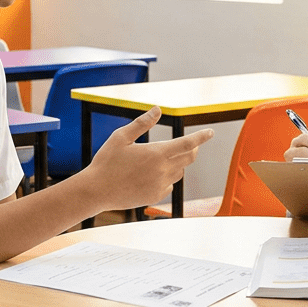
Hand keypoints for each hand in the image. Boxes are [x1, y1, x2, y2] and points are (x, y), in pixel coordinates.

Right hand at [83, 107, 213, 212]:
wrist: (96, 191)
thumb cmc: (106, 161)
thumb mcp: (121, 137)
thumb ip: (142, 123)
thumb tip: (157, 109)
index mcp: (156, 153)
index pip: (187, 143)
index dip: (201, 137)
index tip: (211, 132)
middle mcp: (162, 171)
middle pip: (189, 158)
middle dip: (192, 149)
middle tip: (189, 143)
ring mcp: (160, 186)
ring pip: (179, 171)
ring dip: (177, 163)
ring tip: (158, 159)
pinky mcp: (155, 197)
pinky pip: (169, 185)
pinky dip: (166, 178)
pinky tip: (150, 175)